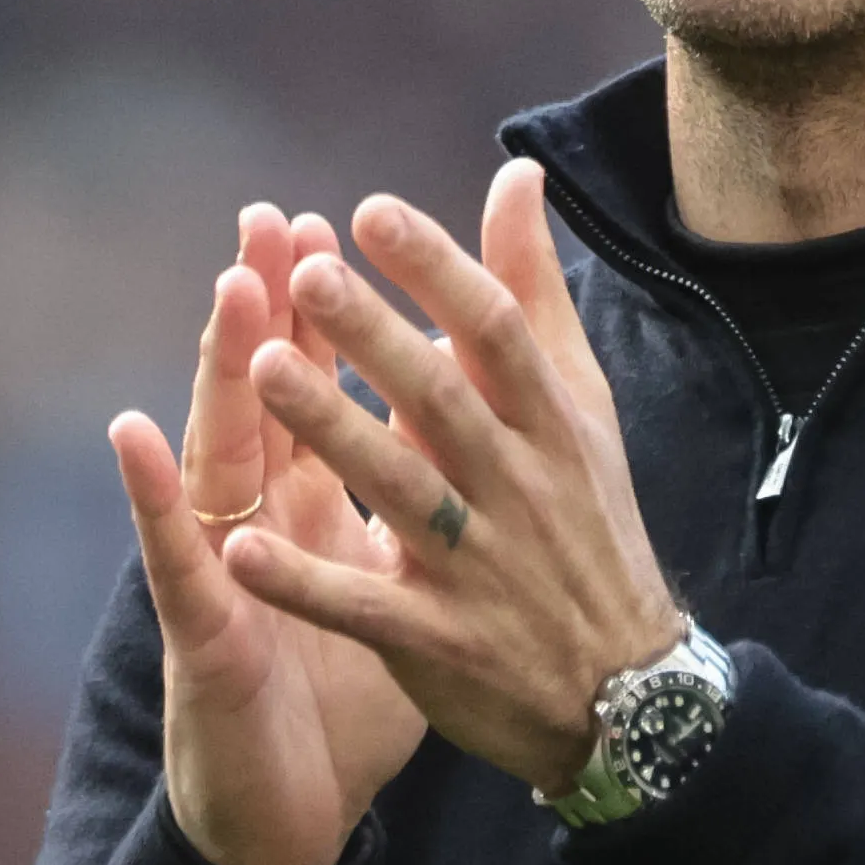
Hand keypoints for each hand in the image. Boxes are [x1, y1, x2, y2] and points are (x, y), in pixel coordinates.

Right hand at [108, 204, 427, 864]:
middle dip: (264, 315)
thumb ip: (410, 502)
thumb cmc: (343, 699)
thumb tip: (451, 431)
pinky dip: (154, 495)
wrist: (297, 820)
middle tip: (268, 220)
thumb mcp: (391, 585)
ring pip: (215, 457)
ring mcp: (222, 572)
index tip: (335, 227)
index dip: (321, 321)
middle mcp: (259, 526)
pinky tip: (133, 434)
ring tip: (227, 289)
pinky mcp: (202, 635)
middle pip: (259, 404)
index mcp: (310, 510)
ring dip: (215, 373)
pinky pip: (178, 559)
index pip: (313, 397)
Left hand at [220, 158, 681, 797]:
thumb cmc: (587, 522)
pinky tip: (239, 550)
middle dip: (374, 337)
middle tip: (305, 277)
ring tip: (262, 373)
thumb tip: (515, 174)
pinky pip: (366, 608)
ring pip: (400, 491)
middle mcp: (518, 487)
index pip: (496, 332)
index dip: (437, 270)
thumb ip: (533, 292)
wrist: (624, 690)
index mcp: (551, 424)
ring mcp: (480, 568)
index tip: (371, 212)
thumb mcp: (579, 404)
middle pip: (443, 402)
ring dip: (332, 431)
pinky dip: (304, 583)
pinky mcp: (440, 642)